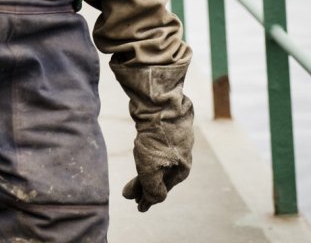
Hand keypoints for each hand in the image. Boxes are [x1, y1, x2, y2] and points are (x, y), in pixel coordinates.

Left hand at [112, 61, 193, 211]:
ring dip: (144, 172)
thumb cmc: (157, 138)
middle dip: (144, 187)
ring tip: (132, 181)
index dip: (148, 199)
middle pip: (159, 177)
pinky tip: (142, 155)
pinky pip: (155, 147)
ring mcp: (174, 141)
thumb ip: (152, 189)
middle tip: (128, 195)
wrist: (161, 103)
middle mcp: (180, 157)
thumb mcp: (151, 169)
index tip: (138, 207)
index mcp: (181, 170)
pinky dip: (146, 156)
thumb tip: (152, 201)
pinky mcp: (165, 128)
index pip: (161, 190)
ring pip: (156, 162)